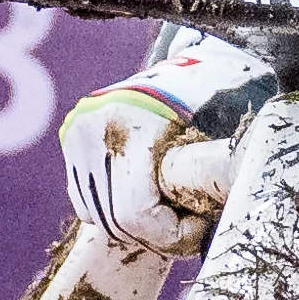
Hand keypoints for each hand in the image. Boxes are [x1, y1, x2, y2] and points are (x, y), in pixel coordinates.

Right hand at [60, 42, 263, 255]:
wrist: (191, 63)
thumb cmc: (216, 95)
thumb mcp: (226, 128)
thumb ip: (219, 171)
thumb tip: (226, 216)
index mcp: (134, 124)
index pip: (136, 210)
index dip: (170, 234)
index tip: (200, 226)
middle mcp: (96, 127)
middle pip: (115, 220)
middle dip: (157, 236)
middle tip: (190, 231)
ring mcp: (78, 134)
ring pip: (98, 216)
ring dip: (136, 229)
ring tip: (173, 216)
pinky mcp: (72, 140)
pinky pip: (86, 202)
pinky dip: (116, 213)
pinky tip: (149, 202)